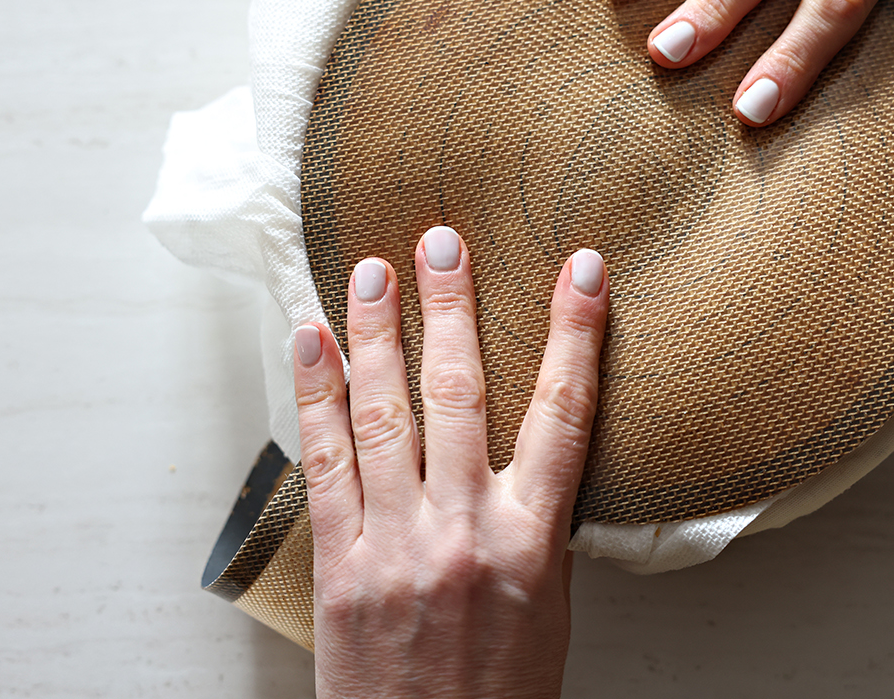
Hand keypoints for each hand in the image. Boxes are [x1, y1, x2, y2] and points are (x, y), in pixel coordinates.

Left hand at [292, 225, 608, 698]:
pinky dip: (315, 395)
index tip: (583, 270)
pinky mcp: (338, 563)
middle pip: (461, 393)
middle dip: (453, 307)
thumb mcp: (547, 607)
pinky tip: (311, 342)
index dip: (576, 334)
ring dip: (378, 332)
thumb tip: (526, 451)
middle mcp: (464, 531)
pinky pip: (324, 464)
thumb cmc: (498, 694)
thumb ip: (534, 522)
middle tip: (443, 240)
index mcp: (531, 544)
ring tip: (374, 269)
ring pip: (385, 413)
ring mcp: (396, 544)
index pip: (565, 415)